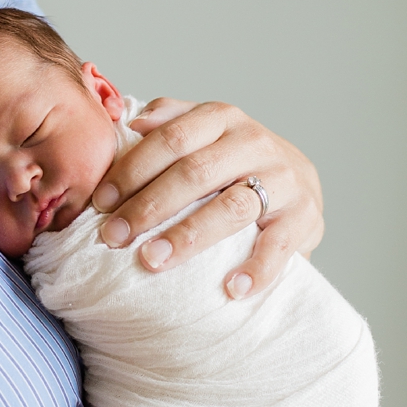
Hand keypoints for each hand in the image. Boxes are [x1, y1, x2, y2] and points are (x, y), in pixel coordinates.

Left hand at [89, 99, 324, 298]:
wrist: (299, 183)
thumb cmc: (236, 162)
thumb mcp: (205, 132)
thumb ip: (171, 120)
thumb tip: (133, 124)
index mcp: (223, 118)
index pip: (172, 139)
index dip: (132, 170)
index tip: (101, 204)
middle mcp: (255, 142)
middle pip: (196, 172)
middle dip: (149, 207)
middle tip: (113, 237)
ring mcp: (284, 178)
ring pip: (232, 207)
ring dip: (188, 236)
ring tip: (153, 260)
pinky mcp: (305, 216)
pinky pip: (279, 245)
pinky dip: (256, 269)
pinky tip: (232, 288)